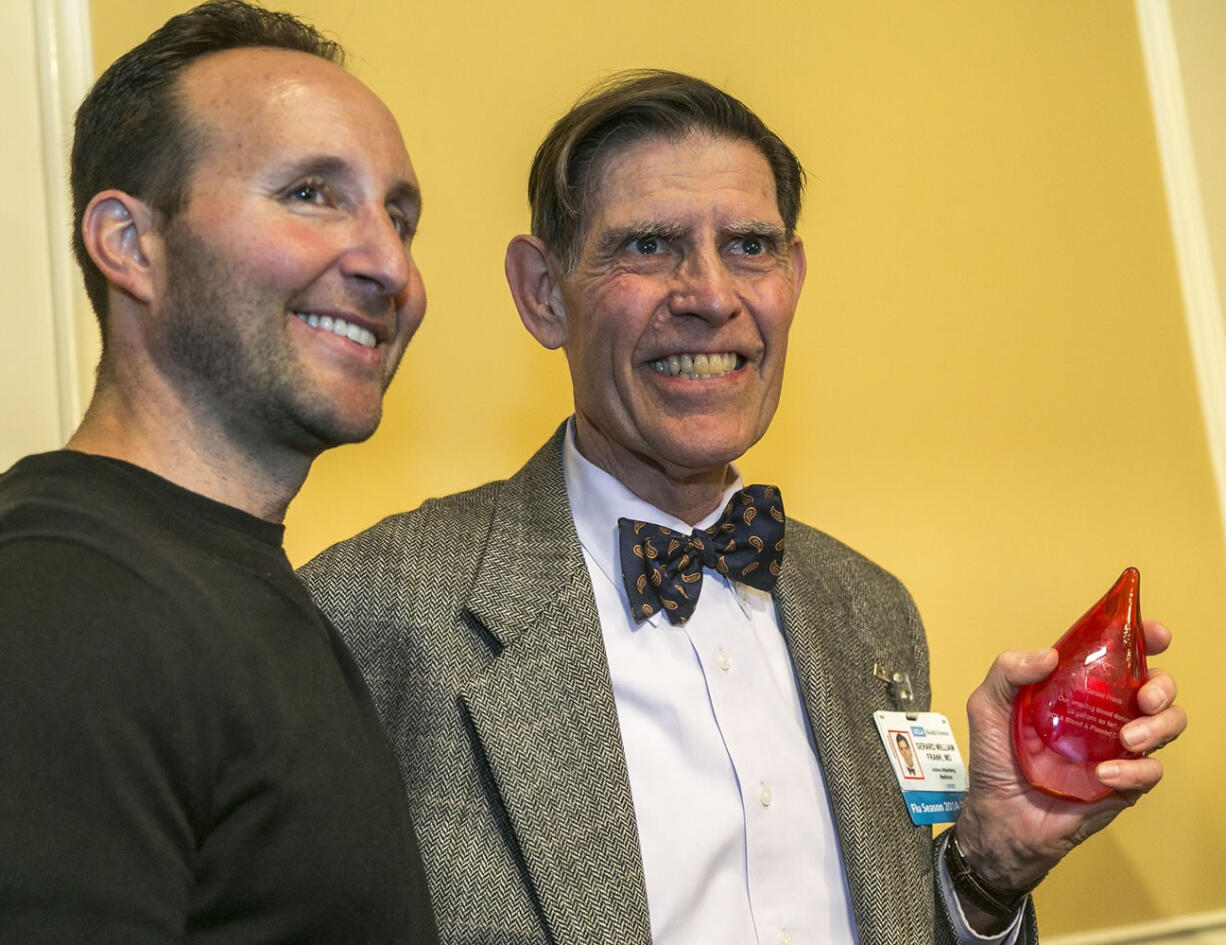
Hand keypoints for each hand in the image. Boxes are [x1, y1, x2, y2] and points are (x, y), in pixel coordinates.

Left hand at [954, 620, 1185, 894]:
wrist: (998, 817)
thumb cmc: (994, 759)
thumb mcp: (987, 706)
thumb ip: (1007, 672)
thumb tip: (1049, 655)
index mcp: (1075, 687)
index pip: (1118, 655)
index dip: (1143, 639)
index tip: (1156, 634)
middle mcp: (1102, 713)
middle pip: (1156, 687)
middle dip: (1162, 686)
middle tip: (1144, 698)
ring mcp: (1116, 748)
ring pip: (1167, 726)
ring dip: (1159, 727)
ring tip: (1128, 739)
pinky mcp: (1123, 784)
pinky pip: (1150, 772)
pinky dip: (1135, 770)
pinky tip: (1104, 774)